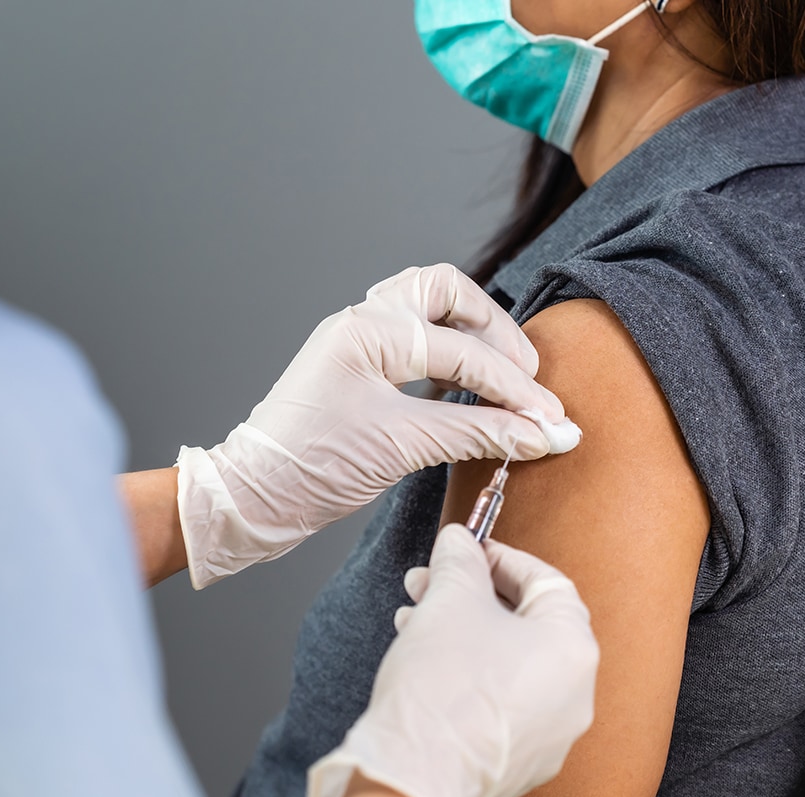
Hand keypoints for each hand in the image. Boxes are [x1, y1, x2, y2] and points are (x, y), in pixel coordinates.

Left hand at [175, 264, 581, 588]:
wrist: (253, 496)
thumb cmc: (310, 467)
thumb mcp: (402, 447)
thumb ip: (479, 434)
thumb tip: (541, 434)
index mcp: (367, 330)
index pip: (462, 350)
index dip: (514, 389)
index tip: (551, 421)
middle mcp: (362, 322)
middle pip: (447, 292)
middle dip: (494, 330)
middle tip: (526, 378)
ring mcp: (358, 341)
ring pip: (429, 308)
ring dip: (472, 336)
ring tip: (505, 379)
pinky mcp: (359, 368)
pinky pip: (416, 341)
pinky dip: (450, 358)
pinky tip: (470, 390)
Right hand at [308, 524, 598, 796]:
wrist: (412, 775)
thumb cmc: (440, 691)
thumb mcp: (448, 601)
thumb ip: (460, 560)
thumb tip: (460, 540)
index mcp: (572, 651)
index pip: (546, 582)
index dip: (501, 558)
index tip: (468, 549)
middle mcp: (574, 696)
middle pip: (526, 623)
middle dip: (472, 595)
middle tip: (431, 581)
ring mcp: (549, 734)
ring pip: (509, 663)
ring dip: (463, 632)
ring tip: (415, 620)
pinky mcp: (518, 760)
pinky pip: (499, 701)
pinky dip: (468, 674)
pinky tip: (426, 661)